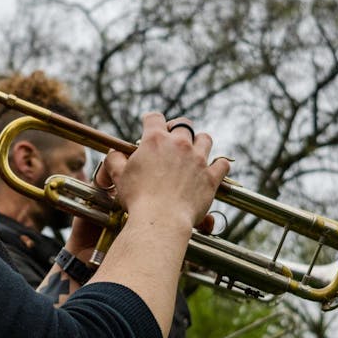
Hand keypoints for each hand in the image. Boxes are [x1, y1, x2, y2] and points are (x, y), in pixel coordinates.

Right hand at [103, 113, 227, 228]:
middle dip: (177, 128)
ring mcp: (198, 159)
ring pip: (205, 139)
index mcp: (155, 140)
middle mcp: (179, 144)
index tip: (149, 125)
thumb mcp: (118, 176)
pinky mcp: (211, 177)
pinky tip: (214, 168)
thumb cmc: (138, 199)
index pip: (154, 117)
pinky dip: (219, 164)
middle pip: (183, 124)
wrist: (161, 220)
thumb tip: (114, 153)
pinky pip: (222, 164)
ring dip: (200, 142)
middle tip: (172, 139)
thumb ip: (115, 159)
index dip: (151, 120)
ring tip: (194, 150)